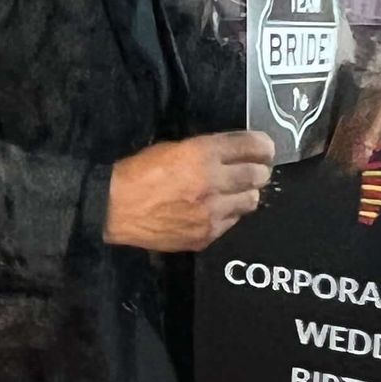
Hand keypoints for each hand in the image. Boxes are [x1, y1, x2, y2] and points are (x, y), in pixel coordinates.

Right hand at [105, 132, 273, 251]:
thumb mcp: (172, 148)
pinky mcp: (206, 235)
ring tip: (235, 192)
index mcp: (202, 154)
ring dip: (246, 194)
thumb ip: (205, 151)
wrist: (114, 209)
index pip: (250, 147)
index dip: (264, 146)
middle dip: (259, 171)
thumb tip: (232, 154)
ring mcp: (211, 213)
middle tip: (254, 171)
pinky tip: (215, 210)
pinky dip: (229, 214)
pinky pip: (232, 222)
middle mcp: (212, 183)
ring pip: (251, 201)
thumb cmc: (139, 173)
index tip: (266, 148)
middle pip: (257, 175)